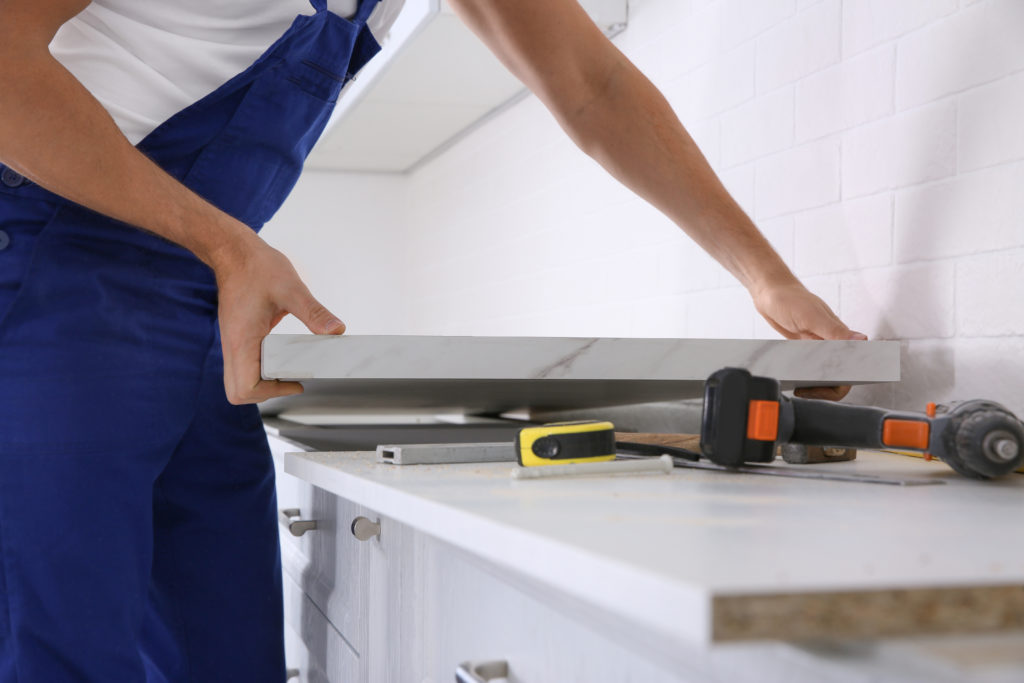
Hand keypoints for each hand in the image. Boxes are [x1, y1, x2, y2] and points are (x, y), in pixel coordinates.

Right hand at [212, 232, 344, 404]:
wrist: (233, 251)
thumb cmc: (256, 267)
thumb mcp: (291, 289)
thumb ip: (314, 313)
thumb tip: (336, 331)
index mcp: (242, 340)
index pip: (244, 388)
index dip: (270, 392)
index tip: (295, 380)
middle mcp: (232, 345)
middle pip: (238, 391)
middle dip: (265, 393)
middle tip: (290, 380)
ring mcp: (232, 342)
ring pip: (239, 380)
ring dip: (263, 383)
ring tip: (289, 371)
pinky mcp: (237, 336)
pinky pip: (244, 365)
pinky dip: (261, 369)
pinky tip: (282, 356)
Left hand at [751, 279, 866, 401]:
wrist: (770, 293)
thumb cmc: (791, 299)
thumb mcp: (811, 315)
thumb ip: (834, 330)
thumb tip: (862, 340)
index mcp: (839, 335)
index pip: (854, 364)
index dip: (846, 380)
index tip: (826, 386)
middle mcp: (831, 342)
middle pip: (839, 374)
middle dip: (826, 388)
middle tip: (805, 390)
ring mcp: (817, 346)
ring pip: (824, 373)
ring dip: (815, 384)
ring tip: (799, 389)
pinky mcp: (804, 348)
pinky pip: (810, 367)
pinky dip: (805, 376)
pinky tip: (794, 379)